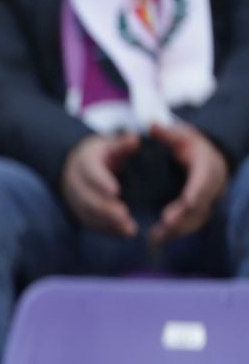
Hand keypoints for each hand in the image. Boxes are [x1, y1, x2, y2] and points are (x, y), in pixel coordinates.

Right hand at [60, 133, 139, 236]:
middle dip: (105, 208)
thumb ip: (123, 144)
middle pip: (87, 198)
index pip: (90, 173)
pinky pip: (91, 223)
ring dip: (107, 223)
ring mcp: (75, 200)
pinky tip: (125, 233)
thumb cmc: (102, 154)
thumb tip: (134, 140)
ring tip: (130, 229)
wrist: (77, 167)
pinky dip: (107, 229)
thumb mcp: (111, 144)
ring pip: (88, 214)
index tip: (116, 191)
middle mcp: (75, 183)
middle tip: (124, 215)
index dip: (101, 183)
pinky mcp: (80, 212)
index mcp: (84, 162)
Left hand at [148, 121, 228, 244]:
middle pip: (200, 204)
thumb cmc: (190, 145)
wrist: (208, 156)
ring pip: (197, 218)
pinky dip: (177, 232)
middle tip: (164, 224)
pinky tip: (159, 238)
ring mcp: (209, 199)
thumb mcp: (180, 135)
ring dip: (178, 229)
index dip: (196, 191)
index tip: (186, 201)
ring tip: (156, 236)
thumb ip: (166, 133)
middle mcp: (211, 184)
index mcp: (206, 165)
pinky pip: (192, 224)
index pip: (204, 180)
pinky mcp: (203, 210)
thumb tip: (151, 125)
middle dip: (183, 215)